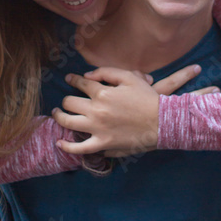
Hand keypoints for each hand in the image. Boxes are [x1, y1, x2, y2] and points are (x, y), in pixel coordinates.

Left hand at [52, 66, 217, 158]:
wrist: (162, 122)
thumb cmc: (147, 98)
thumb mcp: (129, 77)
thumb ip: (106, 72)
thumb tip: (86, 75)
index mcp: (102, 93)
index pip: (80, 83)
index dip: (73, 79)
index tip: (70, 79)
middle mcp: (96, 110)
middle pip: (69, 102)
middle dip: (65, 99)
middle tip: (65, 100)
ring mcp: (97, 129)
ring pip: (67, 122)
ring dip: (59, 117)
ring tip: (57, 114)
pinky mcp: (103, 144)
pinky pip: (79, 148)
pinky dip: (67, 147)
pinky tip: (59, 143)